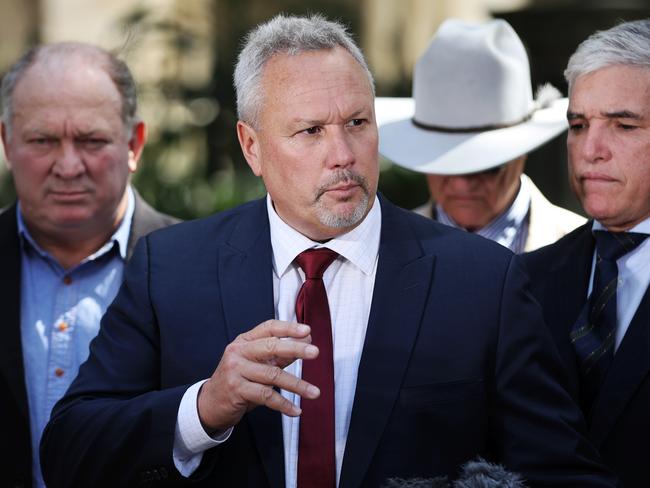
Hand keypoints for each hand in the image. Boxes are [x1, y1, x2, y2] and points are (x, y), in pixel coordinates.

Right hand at [197, 320, 319, 431]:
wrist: (210, 403)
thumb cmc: (238, 380)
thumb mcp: (257, 363)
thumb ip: (279, 355)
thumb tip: (306, 343)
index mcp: (244, 341)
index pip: (269, 328)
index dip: (288, 328)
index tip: (307, 330)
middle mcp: (238, 352)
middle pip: (271, 347)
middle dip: (296, 349)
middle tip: (315, 352)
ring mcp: (236, 370)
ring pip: (272, 375)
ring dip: (297, 385)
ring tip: (314, 392)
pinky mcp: (236, 390)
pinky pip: (266, 396)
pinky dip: (284, 404)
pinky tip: (296, 410)